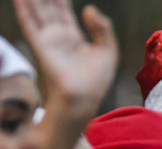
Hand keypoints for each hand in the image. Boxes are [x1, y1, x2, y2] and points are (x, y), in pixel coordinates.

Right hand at [14, 0, 116, 117]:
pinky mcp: (40, 45)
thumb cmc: (97, 81)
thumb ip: (102, 28)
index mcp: (73, 38)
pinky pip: (29, 23)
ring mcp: (48, 40)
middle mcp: (58, 36)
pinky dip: (24, 9)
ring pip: (37, 11)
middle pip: (48, 8)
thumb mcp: (108, 51)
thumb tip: (88, 8)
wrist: (84, 97)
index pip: (63, 11)